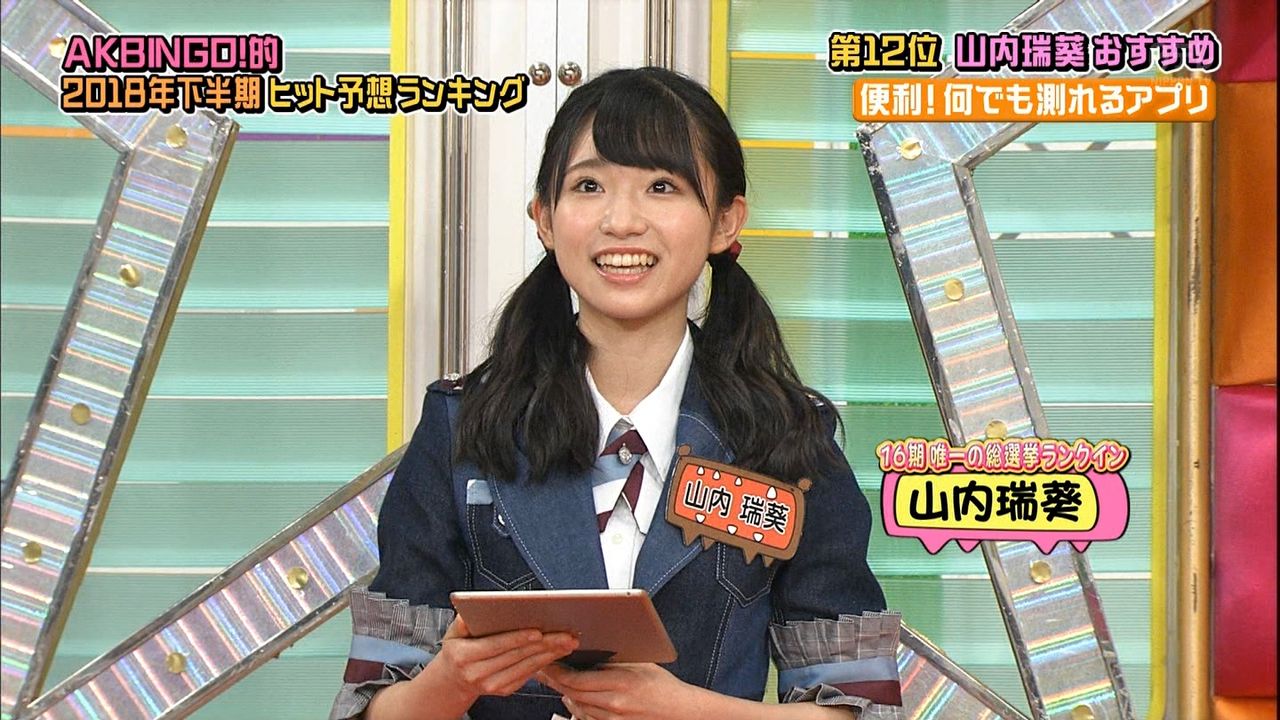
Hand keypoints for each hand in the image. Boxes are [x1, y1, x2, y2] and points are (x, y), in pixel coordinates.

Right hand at [423, 614, 578, 703]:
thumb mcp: (453, 633)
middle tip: (565, 634)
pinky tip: (556, 651)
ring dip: (550, 654)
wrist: (453, 680)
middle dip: (544, 644)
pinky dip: (544, 662)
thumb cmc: (457, 649)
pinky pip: (527, 674)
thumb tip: (476, 607)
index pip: (496, 645)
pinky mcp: (504, 690)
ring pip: (526, 667)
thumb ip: (463, 620)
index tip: (538, 631)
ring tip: (567, 641)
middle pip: (517, 656)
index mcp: (464, 656)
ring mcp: (492, 685)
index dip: (518, 638)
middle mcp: (478, 674)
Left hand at [538, 662, 703, 719]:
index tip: (547, 662)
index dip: (557, 672)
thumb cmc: (662, 686)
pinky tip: (573, 698)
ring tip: (555, 681)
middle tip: (543, 670)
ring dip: (564, 694)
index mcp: (621, 682)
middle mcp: (615, 704)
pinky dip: (577, 708)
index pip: (577, 679)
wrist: (680, 712)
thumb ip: (612, 661)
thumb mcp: (639, 665)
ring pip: (577, 708)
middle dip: (555, 682)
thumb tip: (586, 652)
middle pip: (572, 694)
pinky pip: (587, 719)